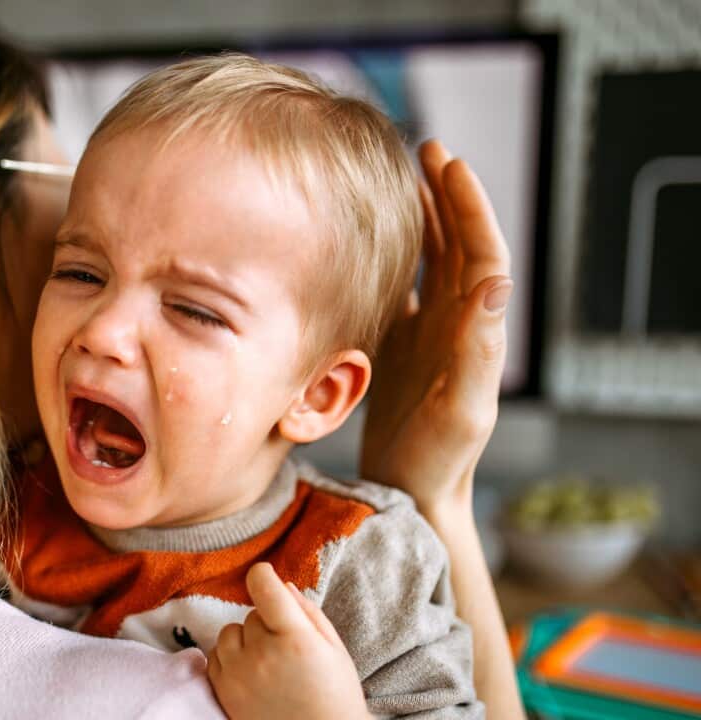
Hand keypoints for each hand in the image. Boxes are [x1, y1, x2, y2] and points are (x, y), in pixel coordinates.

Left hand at [206, 564, 368, 719]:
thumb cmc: (335, 697)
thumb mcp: (335, 650)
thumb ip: (308, 613)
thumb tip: (281, 585)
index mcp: (295, 638)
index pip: (264, 586)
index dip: (264, 576)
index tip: (266, 577)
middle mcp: (262, 654)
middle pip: (250, 614)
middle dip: (266, 624)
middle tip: (286, 650)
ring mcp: (238, 674)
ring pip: (229, 633)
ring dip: (244, 641)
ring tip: (268, 663)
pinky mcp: (223, 692)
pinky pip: (215, 657)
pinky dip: (230, 660)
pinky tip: (253, 675)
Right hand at [361, 140, 511, 514]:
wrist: (413, 492)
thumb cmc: (437, 459)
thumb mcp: (461, 409)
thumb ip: (478, 350)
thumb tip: (495, 282)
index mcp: (475, 329)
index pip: (480, 253)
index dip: (469, 207)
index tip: (450, 166)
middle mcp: (457, 323)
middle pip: (458, 244)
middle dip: (447, 195)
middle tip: (428, 149)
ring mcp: (430, 332)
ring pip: (432, 259)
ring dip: (424, 216)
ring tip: (405, 176)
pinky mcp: (402, 344)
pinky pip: (402, 286)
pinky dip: (394, 254)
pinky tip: (375, 236)